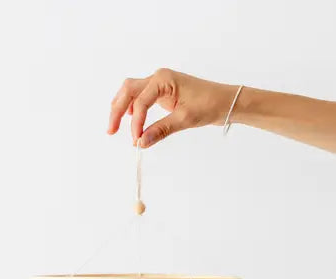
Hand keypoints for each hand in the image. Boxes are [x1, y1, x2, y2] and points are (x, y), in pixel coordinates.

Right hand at [107, 68, 237, 148]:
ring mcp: (159, 84)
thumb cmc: (209, 105)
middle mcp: (158, 78)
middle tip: (111, 131)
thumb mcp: (185, 119)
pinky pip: (140, 98)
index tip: (136, 140)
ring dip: (121, 108)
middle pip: (128, 90)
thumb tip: (141, 142)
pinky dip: (132, 108)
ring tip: (115, 127)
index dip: (136, 122)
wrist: (225, 101)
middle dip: (117, 110)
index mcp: (163, 79)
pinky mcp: (162, 92)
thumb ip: (161, 130)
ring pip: (131, 92)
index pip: (141, 102)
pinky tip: (130, 120)